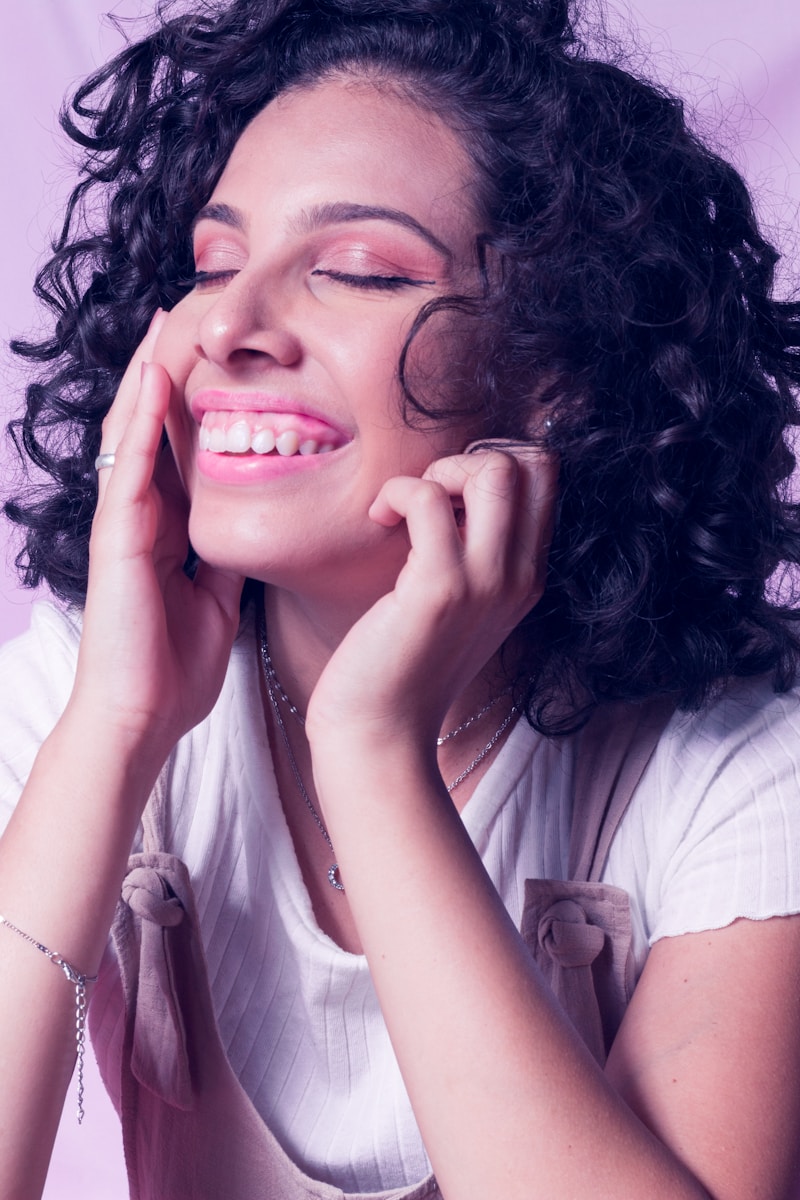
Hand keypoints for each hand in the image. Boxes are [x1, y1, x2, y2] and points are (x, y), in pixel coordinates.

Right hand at [70, 311, 243, 759]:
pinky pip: (128, 468)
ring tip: (163, 326)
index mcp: (166, 532)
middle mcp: (141, 519)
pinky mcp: (116, 539)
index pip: (176, 453)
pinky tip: (153, 381)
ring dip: (147, 379)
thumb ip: (227, 555)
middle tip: (182, 317)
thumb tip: (254, 522)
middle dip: (164, 375)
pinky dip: (139, 422)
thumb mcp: (219, 598)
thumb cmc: (176, 668)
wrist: (144, 718)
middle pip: (148, 431)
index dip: (192, 406)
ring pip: (131, 436)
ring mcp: (124, 525)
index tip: (214, 361)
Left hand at [305, 441, 557, 747]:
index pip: (547, 481)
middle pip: (533, 465)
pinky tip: (379, 521)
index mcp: (528, 577)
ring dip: (439, 472)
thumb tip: (453, 482)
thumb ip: (473, 550)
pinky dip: (396, 493)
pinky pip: (426, 498)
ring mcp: (486, 583)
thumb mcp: (459, 603)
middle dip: (472, 459)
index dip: (495, 464)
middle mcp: (520, 578)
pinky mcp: (440, 589)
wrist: (380, 731)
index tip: (447, 498)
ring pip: (494, 471)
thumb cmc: (405, 662)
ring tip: (406, 510)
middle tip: (427, 498)